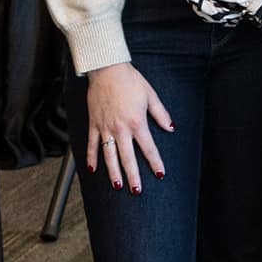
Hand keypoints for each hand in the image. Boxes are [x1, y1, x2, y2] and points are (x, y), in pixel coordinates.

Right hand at [85, 62, 173, 192]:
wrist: (107, 70)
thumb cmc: (130, 81)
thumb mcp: (151, 96)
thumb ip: (161, 115)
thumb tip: (170, 128)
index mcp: (137, 123)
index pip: (148, 148)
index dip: (155, 162)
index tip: (160, 174)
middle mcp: (120, 129)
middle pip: (127, 157)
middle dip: (133, 175)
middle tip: (137, 191)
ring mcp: (104, 128)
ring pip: (108, 155)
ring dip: (113, 172)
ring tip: (118, 185)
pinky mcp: (93, 124)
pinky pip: (91, 145)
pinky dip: (91, 158)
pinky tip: (93, 170)